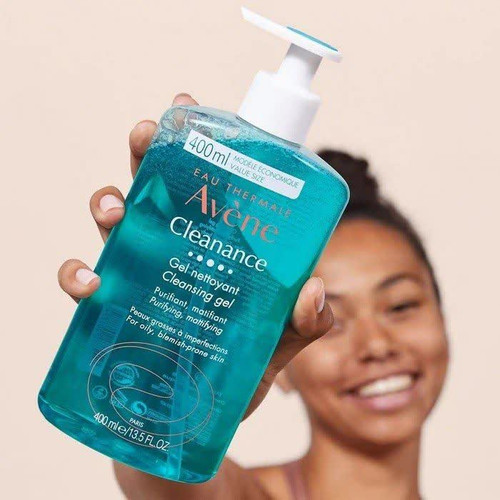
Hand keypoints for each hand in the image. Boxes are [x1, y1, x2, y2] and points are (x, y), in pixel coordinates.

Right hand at [57, 92, 334, 418]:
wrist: (209, 417)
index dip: (194, 143)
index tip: (187, 107)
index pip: (207, 183)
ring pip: (117, 223)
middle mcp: (177, 247)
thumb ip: (306, 321)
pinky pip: (88, 284)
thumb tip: (316, 291)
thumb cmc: (247, 367)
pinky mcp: (117, 310)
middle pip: (156, 187)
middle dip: (146, 153)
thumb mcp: (281, 340)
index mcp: (218, 242)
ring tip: (116, 207)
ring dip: (108, 204)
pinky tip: (89, 283)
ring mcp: (144, 275)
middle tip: (145, 133)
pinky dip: (79, 276)